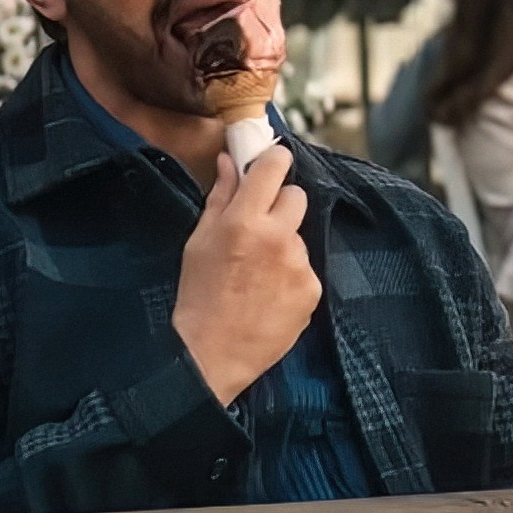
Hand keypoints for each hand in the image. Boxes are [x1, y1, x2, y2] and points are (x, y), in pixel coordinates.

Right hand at [172, 145, 317, 405]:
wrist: (212, 352)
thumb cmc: (198, 292)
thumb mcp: (199, 240)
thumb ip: (221, 196)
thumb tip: (231, 160)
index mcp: (245, 219)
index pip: (276, 166)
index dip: (274, 161)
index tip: (270, 166)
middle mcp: (279, 236)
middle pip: (297, 196)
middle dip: (280, 205)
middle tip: (259, 227)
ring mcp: (300, 264)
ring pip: (300, 236)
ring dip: (285, 245)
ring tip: (259, 273)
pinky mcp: (313, 289)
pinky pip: (306, 268)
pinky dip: (292, 275)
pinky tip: (271, 294)